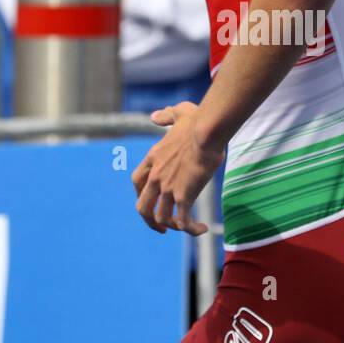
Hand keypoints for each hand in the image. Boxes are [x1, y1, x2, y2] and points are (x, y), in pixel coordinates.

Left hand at [132, 102, 223, 234]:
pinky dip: (190, 229)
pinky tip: (202, 229)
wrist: (206, 132)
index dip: (141, 194)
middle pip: (142, 207)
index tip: (152, 199)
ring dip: (172, 227)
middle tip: (161, 228)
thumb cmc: (196, 122)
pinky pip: (183, 221)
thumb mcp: (178, 113)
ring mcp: (168, 188)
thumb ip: (165, 115)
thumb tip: (155, 116)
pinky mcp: (184, 196)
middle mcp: (156, 176)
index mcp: (153, 159)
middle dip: (149, 221)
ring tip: (186, 228)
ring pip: (161, 218)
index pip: (137, 181)